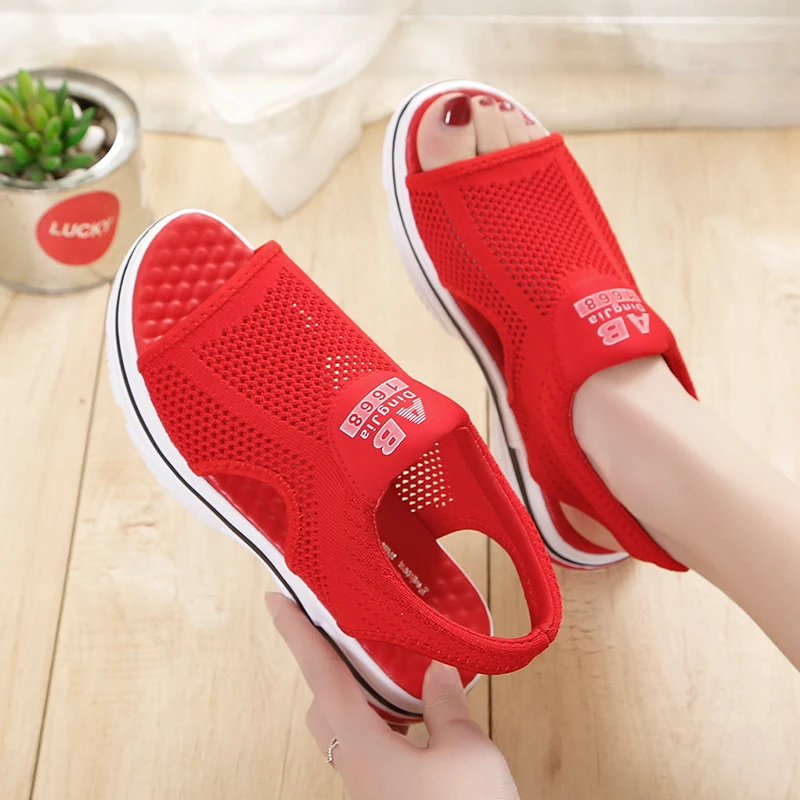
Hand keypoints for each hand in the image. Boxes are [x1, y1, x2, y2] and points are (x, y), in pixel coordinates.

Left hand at [266, 593, 520, 799]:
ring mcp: (370, 785)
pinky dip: (385, 720)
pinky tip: (418, 717)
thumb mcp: (466, 754)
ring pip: (349, 726)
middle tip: (349, 632)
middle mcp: (356, 764)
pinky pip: (372, 746)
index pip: (321, 674)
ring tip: (391, 667)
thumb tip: (435, 670)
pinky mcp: (388, 797)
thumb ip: (446, 705)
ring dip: (362, 693)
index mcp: (363, 744)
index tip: (275, 601)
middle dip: (330, 663)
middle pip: (326, 702)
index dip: (297, 634)